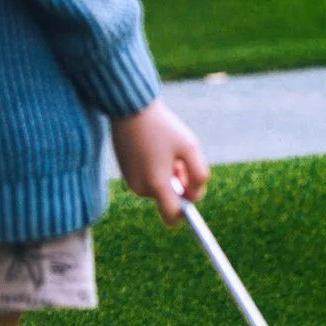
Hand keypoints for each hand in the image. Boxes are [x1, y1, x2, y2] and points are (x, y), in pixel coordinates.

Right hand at [109, 99, 207, 225]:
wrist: (130, 108)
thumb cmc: (163, 127)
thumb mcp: (190, 147)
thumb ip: (199, 175)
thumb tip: (194, 195)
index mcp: (156, 184)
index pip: (172, 217)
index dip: (186, 211)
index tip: (193, 194)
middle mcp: (140, 188)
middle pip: (169, 199)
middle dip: (180, 184)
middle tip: (181, 160)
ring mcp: (131, 181)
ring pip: (160, 188)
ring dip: (169, 175)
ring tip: (168, 151)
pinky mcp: (126, 173)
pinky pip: (149, 179)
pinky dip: (157, 170)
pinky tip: (156, 149)